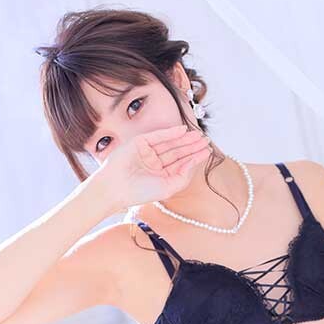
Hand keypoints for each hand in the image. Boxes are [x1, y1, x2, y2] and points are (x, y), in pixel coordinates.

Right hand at [95, 124, 212, 210]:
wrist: (116, 188)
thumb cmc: (140, 192)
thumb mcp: (168, 188)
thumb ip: (183, 176)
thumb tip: (195, 162)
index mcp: (160, 174)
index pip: (180, 164)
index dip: (194, 157)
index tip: (207, 151)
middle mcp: (155, 162)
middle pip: (177, 152)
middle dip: (191, 146)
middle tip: (206, 140)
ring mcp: (147, 151)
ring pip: (170, 143)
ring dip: (184, 139)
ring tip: (199, 136)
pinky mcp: (140, 142)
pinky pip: (159, 136)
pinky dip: (170, 132)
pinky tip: (183, 131)